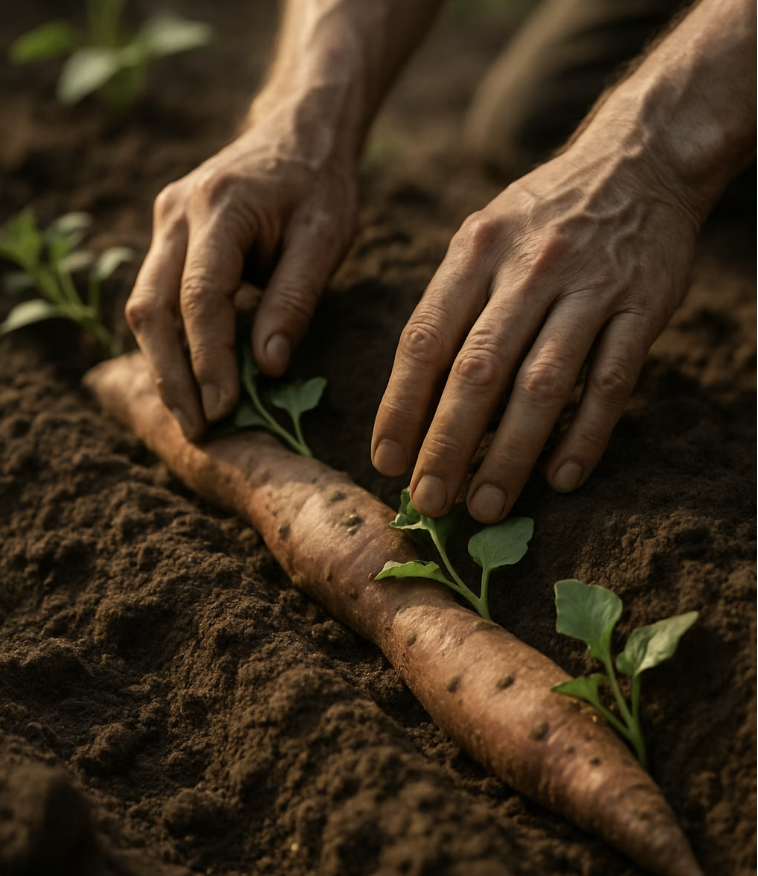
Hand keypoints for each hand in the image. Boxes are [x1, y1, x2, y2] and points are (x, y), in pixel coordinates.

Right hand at [125, 108, 357, 439]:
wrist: (297, 132)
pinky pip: (154, 297)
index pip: (201, 297)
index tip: (223, 409)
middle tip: (196, 429)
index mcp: (220, 207)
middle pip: (153, 308)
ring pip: (143, 306)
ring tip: (190, 416)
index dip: (209, 359)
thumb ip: (295, 300)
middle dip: (173, 376)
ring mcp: (164, 221)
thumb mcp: (325, 238)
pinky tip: (187, 379)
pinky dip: (167, 343)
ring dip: (163, 366)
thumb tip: (268, 368)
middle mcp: (176, 212)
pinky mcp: (165, 236)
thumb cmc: (319, 186)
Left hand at [371, 140, 702, 521]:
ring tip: (486, 505)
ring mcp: (589, 288)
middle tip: (430, 502)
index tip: (387, 460)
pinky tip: (561, 478)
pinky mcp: (642, 307)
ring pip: (541, 385)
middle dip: (447, 444)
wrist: (639, 159)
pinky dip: (584, 435)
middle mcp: (528, 268)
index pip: (425, 339)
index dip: (401, 405)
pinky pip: (610, 382)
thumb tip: (416, 394)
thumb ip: (453, 303)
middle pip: (477, 371)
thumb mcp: (485, 234)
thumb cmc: (544, 214)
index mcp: (476, 250)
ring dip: (510, 454)